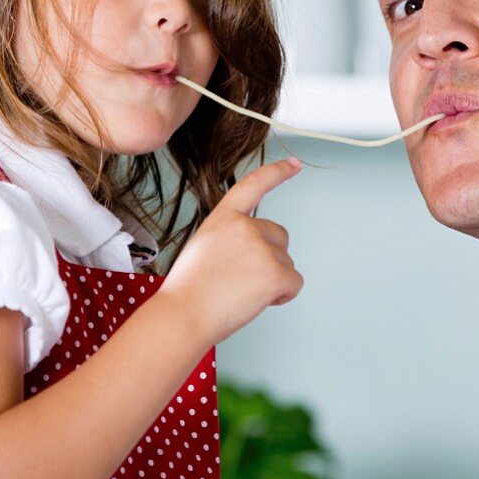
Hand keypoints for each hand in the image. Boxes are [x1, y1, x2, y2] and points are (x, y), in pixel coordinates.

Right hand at [159, 157, 303, 345]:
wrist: (184, 315)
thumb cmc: (189, 291)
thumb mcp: (204, 247)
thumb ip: (231, 239)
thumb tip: (253, 254)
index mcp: (224, 217)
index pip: (253, 185)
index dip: (277, 172)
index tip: (294, 164)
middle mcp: (245, 226)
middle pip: (279, 237)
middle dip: (269, 257)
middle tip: (239, 279)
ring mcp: (262, 248)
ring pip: (286, 263)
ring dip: (271, 279)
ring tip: (239, 292)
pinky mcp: (275, 272)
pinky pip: (294, 283)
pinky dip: (283, 295)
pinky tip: (257, 300)